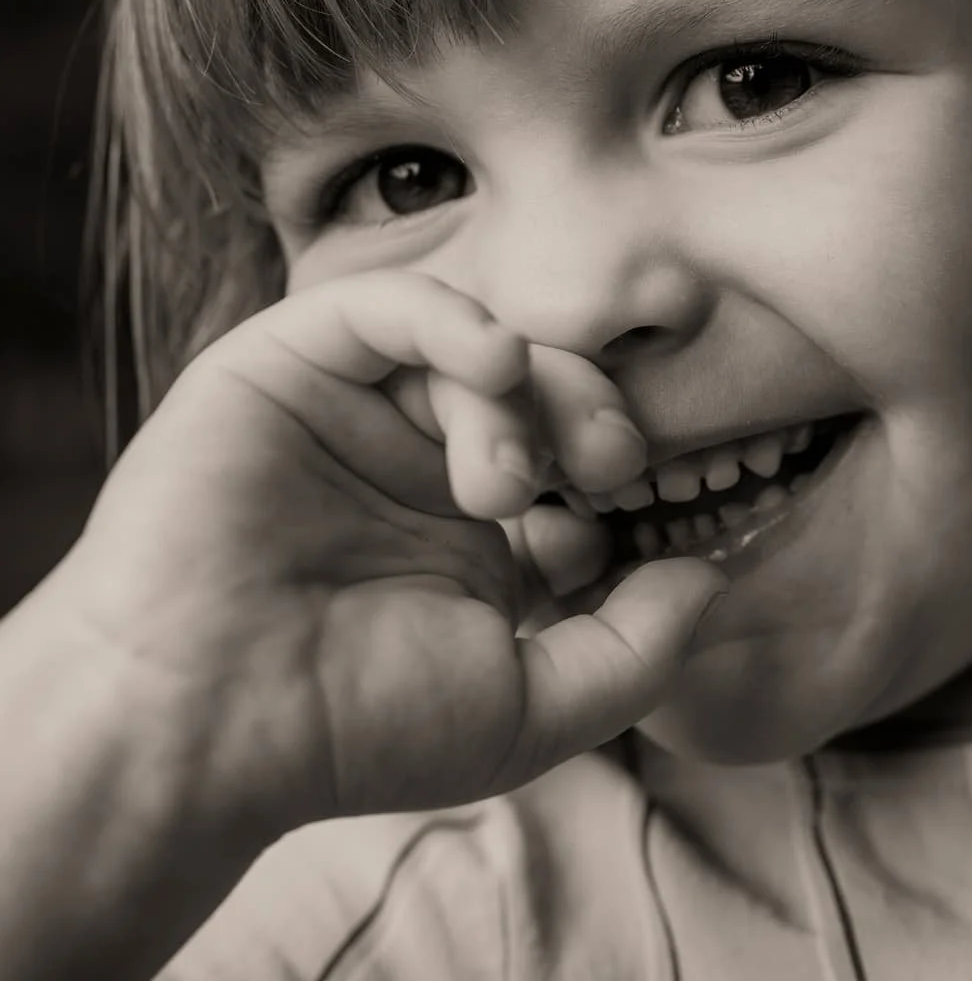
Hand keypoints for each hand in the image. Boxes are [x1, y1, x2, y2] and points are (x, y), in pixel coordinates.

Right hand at [44, 270, 725, 834]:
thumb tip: (709, 578)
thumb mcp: (530, 705)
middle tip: (615, 462)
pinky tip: (495, 362)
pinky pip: (390, 308)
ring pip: (475, 349)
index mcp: (472, 533)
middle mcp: (418, 461)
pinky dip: (455, 321)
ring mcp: (358, 409)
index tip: (632, 521)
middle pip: (543, 390)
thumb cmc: (354, 725)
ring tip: (504, 481)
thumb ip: (636, 645)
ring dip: (518, 401)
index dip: (620, 480)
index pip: (576, 463)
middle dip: (596, 415)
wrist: (200, 725)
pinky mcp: (292, 365)